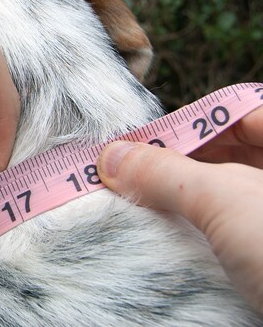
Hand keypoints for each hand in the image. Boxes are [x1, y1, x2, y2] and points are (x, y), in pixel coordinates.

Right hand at [97, 106, 262, 311]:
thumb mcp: (227, 202)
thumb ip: (166, 173)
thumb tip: (115, 157)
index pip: (239, 113)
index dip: (190, 122)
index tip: (143, 142)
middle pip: (235, 153)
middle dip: (182, 161)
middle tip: (135, 174)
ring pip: (233, 195)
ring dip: (189, 199)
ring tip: (147, 207)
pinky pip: (236, 233)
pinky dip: (206, 233)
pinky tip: (176, 241)